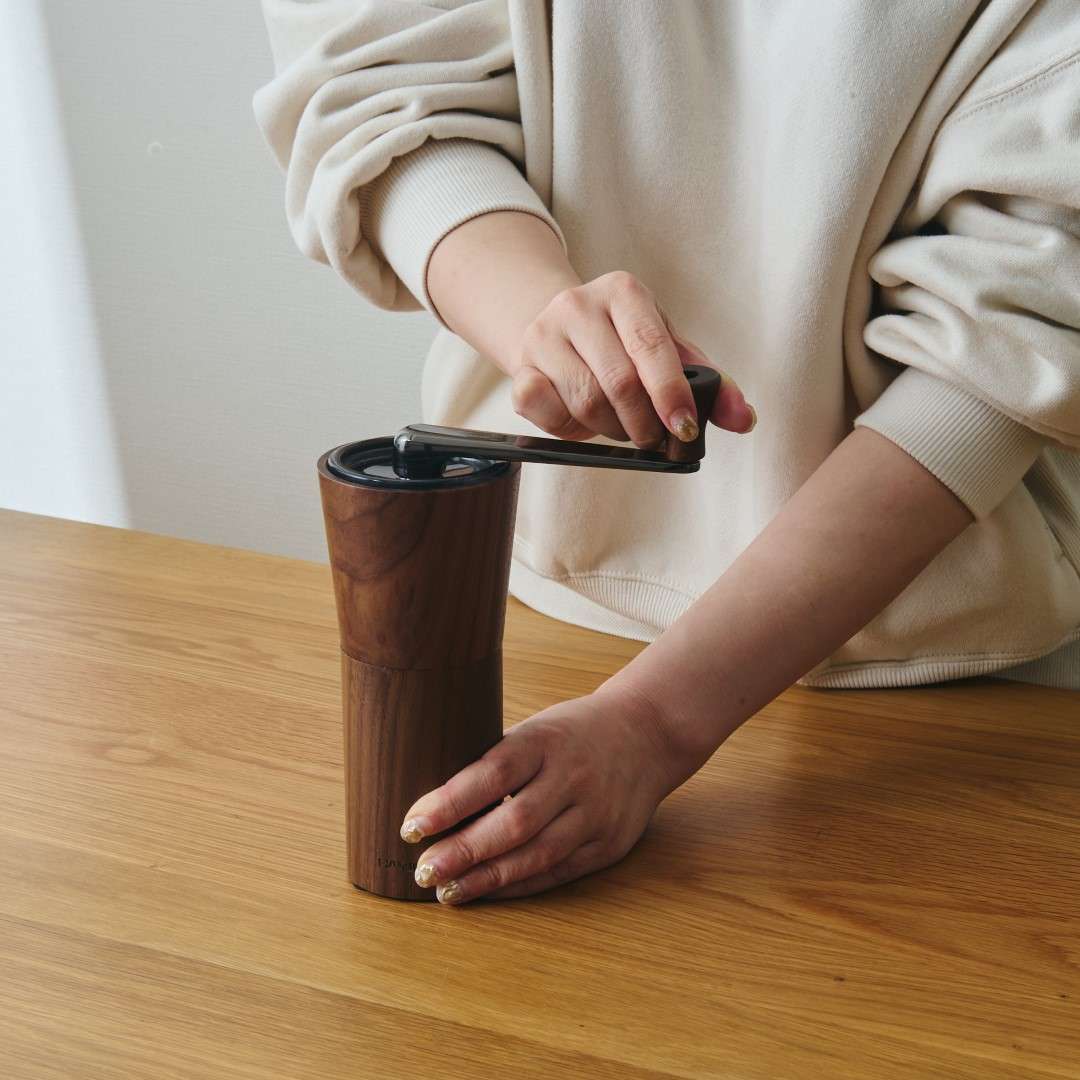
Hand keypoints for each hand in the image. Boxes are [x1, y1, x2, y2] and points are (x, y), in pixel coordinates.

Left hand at [398, 685, 690, 904]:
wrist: (648, 734)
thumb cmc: (576, 730)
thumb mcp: (537, 729)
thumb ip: (498, 762)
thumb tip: (435, 804)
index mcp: (547, 741)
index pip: (493, 774)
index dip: (450, 803)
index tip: (412, 825)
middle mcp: (573, 777)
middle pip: (514, 823)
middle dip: (463, 852)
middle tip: (423, 870)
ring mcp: (595, 814)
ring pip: (536, 855)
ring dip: (486, 878)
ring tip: (446, 891)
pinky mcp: (608, 844)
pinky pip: (557, 872)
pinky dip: (518, 886)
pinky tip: (486, 892)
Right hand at [511, 271, 755, 447]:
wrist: (557, 329)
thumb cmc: (622, 343)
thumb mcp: (669, 351)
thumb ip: (709, 384)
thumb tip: (745, 419)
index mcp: (624, 292)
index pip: (651, 347)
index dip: (670, 394)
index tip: (683, 429)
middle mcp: (578, 305)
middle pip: (619, 383)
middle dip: (643, 423)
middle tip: (651, 436)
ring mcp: (543, 334)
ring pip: (584, 402)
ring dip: (610, 428)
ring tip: (620, 426)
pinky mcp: (519, 367)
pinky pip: (543, 409)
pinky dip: (566, 427)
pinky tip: (579, 419)